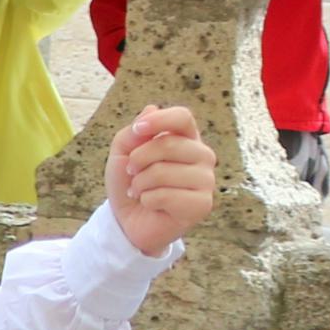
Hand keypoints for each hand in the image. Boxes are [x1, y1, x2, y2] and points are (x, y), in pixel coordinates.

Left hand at [103, 104, 218, 254]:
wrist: (128, 220)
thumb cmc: (130, 182)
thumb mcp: (122, 152)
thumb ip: (133, 132)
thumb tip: (151, 109)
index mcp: (186, 138)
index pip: (183, 117)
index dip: (159, 120)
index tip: (137, 130)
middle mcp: (202, 156)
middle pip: (168, 144)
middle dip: (138, 159)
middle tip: (131, 172)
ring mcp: (206, 181)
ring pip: (163, 172)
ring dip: (140, 183)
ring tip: (140, 191)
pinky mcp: (202, 205)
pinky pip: (165, 195)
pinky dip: (147, 200)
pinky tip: (151, 204)